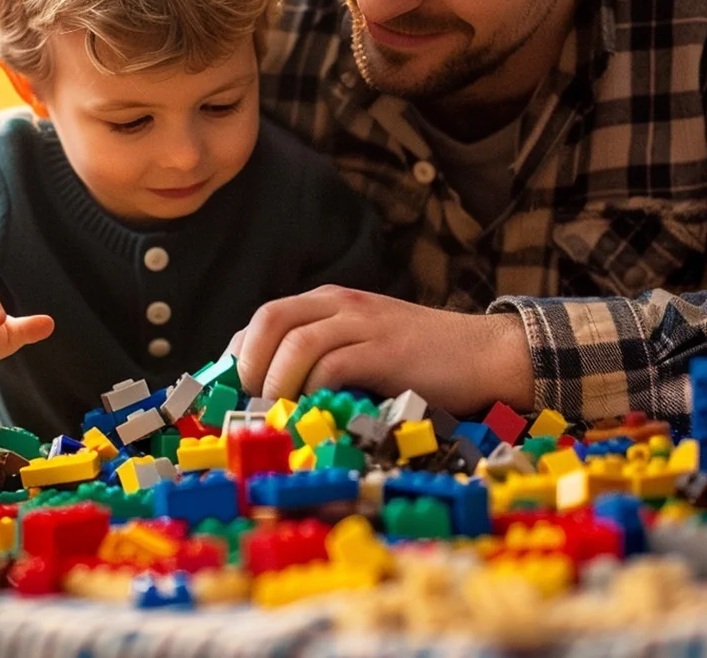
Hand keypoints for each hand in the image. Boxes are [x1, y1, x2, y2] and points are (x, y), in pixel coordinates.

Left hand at [233, 285, 534, 415]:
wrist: (484, 353)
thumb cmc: (419, 361)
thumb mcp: (362, 346)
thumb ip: (322, 358)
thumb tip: (269, 398)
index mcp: (328, 302)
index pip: (264, 317)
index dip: (239, 355)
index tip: (233, 395)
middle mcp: (339, 304)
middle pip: (270, 320)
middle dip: (250, 365)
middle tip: (254, 405)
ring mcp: (364, 324)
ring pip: (296, 343)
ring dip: (279, 384)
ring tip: (282, 414)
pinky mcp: (386, 351)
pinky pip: (334, 364)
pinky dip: (316, 390)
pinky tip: (320, 411)